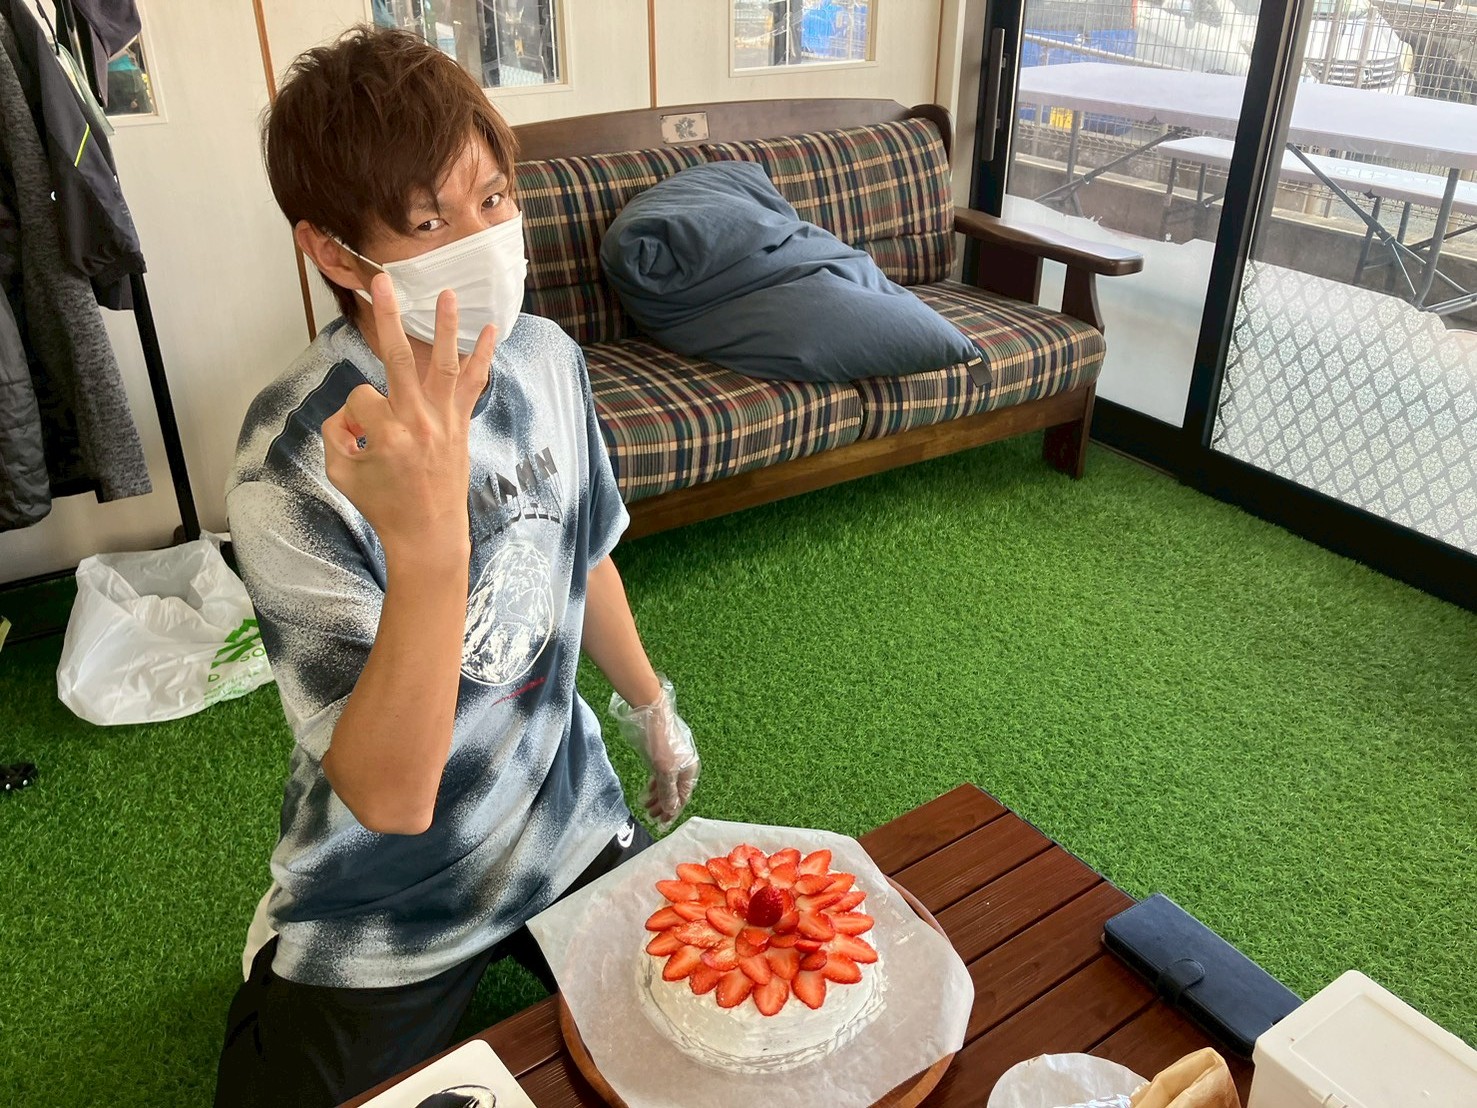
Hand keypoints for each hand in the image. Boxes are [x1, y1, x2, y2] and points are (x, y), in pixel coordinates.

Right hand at [320, 273, 494, 557]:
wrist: (429, 535)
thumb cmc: (383, 507)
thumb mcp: (340, 474)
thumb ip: (334, 434)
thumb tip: (350, 410)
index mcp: (386, 435)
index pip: (358, 398)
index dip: (351, 416)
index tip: (358, 439)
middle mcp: (418, 422)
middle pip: (399, 357)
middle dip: (387, 316)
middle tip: (382, 280)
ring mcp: (444, 421)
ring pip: (445, 364)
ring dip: (446, 327)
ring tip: (449, 293)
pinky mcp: (460, 425)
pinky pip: (474, 385)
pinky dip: (484, 357)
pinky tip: (492, 331)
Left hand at [610, 676, 699, 830]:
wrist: (652, 714)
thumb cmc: (662, 741)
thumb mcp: (664, 770)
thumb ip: (668, 791)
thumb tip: (672, 810)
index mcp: (690, 771)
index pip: (683, 798)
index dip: (673, 811)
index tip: (662, 823)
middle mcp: (684, 767)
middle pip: (675, 792)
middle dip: (664, 806)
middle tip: (651, 816)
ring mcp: (673, 761)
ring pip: (667, 784)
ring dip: (658, 797)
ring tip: (646, 806)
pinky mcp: (662, 755)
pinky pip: (661, 776)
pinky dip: (654, 785)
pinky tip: (647, 792)